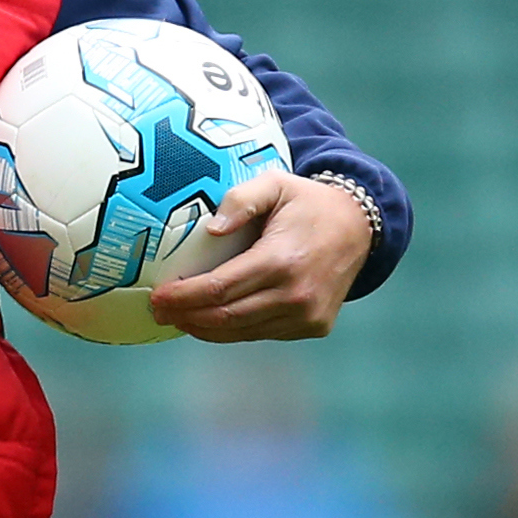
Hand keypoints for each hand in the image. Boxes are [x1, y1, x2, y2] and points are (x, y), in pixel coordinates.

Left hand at [149, 174, 374, 342]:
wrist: (360, 227)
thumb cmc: (308, 203)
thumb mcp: (276, 184)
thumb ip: (241, 199)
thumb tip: (212, 230)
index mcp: (281, 260)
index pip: (218, 289)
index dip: (183, 297)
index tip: (157, 296)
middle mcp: (295, 295)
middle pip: (225, 317)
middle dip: (186, 317)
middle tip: (158, 311)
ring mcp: (306, 316)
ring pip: (242, 332)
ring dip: (205, 328)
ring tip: (178, 317)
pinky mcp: (313, 326)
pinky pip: (262, 333)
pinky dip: (233, 329)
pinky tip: (212, 319)